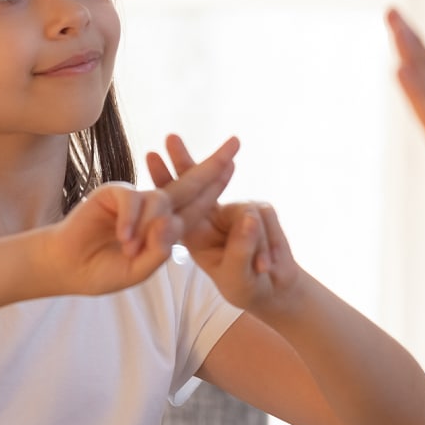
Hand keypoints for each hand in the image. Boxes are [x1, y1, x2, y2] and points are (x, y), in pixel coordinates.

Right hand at [45, 136, 239, 294]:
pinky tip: (123, 236)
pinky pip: (133, 199)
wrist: (67, 268)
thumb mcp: (139, 269)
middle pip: (190, 183)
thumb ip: (158, 251)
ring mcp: (136, 199)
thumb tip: (170, 223)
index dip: (216, 186)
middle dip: (214, 164)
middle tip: (236, 143)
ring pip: (160, 201)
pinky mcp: (114, 193)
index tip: (234, 165)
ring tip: (130, 248)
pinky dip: (131, 219)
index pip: (198, 204)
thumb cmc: (104, 270)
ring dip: (150, 226)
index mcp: (167, 226)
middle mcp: (155, 208)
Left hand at [146, 135, 300, 310]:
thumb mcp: (237, 275)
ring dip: (255, 246)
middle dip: (184, 160)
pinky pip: (264, 217)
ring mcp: (237, 209)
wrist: (273, 288)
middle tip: (169, 137)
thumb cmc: (245, 285)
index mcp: (196, 231)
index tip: (151, 155)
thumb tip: (248, 217)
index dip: (165, 179)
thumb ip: (240, 248)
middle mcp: (212, 214)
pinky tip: (267, 266)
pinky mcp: (261, 210)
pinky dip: (269, 246)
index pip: (177, 203)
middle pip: (196, 182)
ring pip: (245, 212)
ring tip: (261, 269)